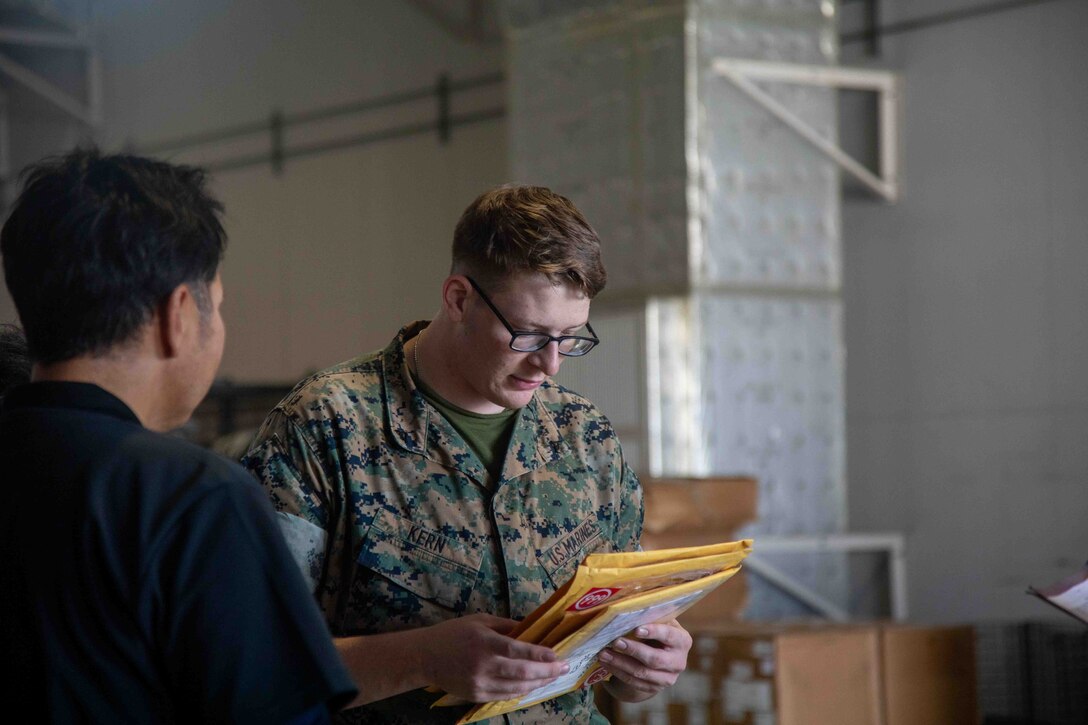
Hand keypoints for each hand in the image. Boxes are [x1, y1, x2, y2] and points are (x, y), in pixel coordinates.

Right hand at [422, 614, 568, 702]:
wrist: (426, 656)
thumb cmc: (454, 633)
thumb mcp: (480, 620)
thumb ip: (506, 626)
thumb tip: (531, 629)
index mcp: (485, 642)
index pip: (518, 650)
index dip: (540, 654)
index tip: (557, 654)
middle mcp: (483, 665)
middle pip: (522, 672)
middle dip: (547, 671)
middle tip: (564, 668)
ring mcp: (479, 683)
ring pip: (517, 687)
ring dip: (538, 683)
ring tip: (553, 677)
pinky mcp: (476, 695)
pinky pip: (505, 696)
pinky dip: (522, 691)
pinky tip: (533, 685)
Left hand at [598, 619, 691, 700]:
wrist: (660, 655)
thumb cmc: (658, 631)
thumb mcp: (660, 622)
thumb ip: (651, 617)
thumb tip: (629, 609)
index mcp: (682, 641)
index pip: (669, 636)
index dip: (654, 632)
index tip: (636, 629)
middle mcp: (678, 662)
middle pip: (655, 659)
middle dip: (633, 650)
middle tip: (615, 641)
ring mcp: (667, 678)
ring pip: (642, 673)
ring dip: (620, 663)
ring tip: (603, 653)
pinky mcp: (654, 688)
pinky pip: (634, 682)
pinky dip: (618, 672)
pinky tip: (606, 663)